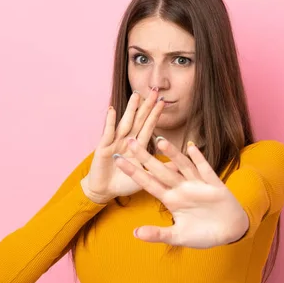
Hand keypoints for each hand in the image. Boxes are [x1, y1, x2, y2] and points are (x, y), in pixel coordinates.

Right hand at [82, 88, 176, 203]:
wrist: (104, 192)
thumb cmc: (124, 183)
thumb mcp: (147, 177)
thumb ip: (161, 169)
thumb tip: (181, 164)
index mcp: (137, 146)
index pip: (148, 127)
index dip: (155, 114)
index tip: (163, 101)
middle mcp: (126, 140)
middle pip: (138, 120)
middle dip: (146, 106)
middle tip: (154, 90)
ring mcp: (114, 142)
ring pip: (125, 123)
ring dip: (130, 109)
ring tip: (137, 95)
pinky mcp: (103, 148)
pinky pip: (108, 133)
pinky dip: (110, 121)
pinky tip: (112, 109)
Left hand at [113, 137, 249, 247]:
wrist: (230, 231)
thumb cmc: (203, 233)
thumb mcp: (179, 237)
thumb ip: (158, 234)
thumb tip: (135, 234)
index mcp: (171, 200)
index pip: (148, 183)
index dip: (133, 172)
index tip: (118, 160)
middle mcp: (182, 189)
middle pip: (161, 170)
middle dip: (145, 157)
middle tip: (130, 141)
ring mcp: (198, 186)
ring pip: (182, 167)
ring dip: (172, 155)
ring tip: (159, 141)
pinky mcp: (215, 186)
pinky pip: (206, 170)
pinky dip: (199, 160)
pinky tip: (192, 147)